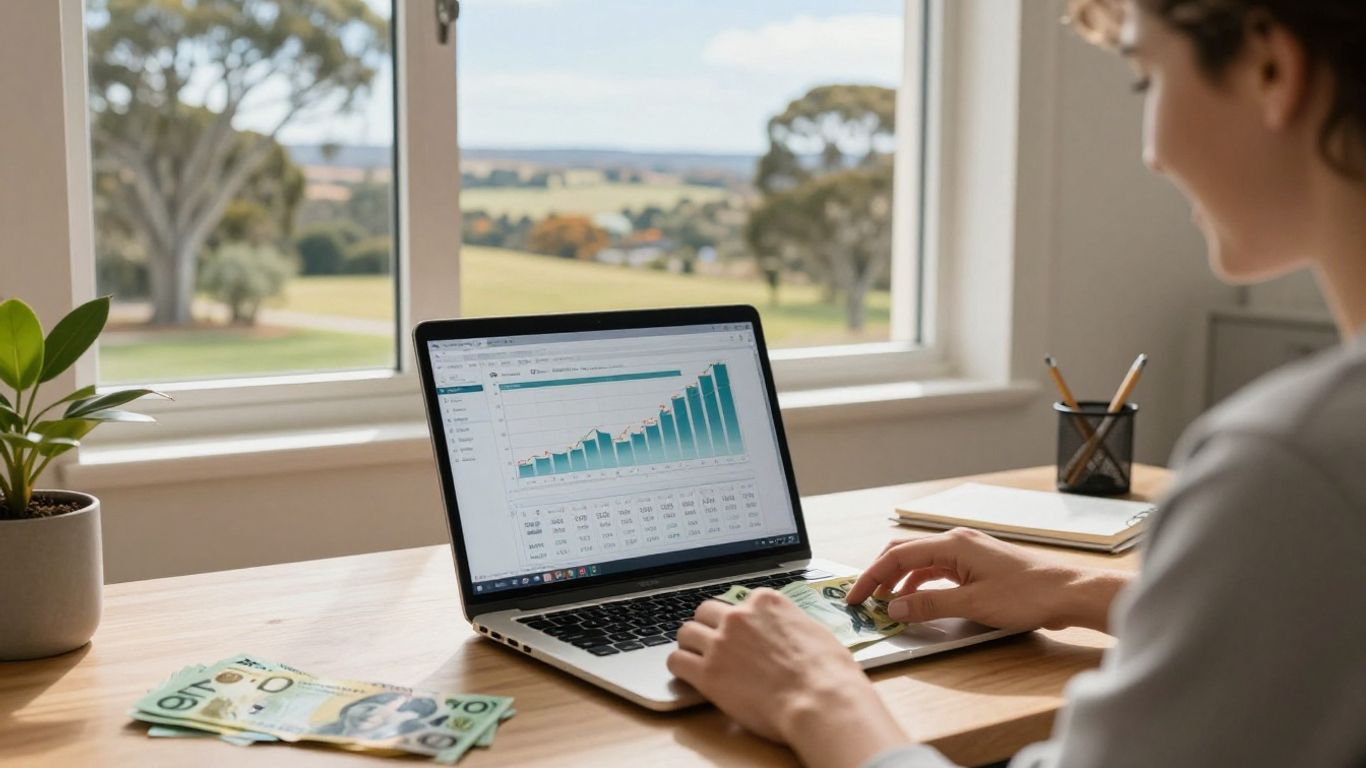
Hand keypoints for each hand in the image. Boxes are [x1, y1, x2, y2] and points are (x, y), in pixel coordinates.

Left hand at [668, 589, 909, 767]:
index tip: (739, 634)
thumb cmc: (828, 672)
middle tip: (715, 645)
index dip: (738, 621)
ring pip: (686, 633)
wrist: (821, 700)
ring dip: (691, 645)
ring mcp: (721, 643)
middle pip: (706, 611)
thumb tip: (785, 631)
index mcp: (765, 602)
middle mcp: (739, 616)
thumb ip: (789, 624)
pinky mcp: (708, 673)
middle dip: (709, 627)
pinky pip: (676, 661)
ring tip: (698, 660)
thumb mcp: (814, 631)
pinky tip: (689, 676)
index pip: (737, 602)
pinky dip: (681, 668)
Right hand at [846, 528, 1128, 631]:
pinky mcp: (977, 565)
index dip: (872, 576)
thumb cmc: (1027, 594)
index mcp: (952, 544)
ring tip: (886, 603)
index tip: (856, 597)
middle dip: (881, 574)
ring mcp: (968, 552)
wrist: (1067, 593)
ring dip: (900, 581)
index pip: (898, 556)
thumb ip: (929, 605)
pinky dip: (921, 584)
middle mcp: (957, 542)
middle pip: (905, 553)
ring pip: (921, 562)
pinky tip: (917, 601)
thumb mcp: (972, 604)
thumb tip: (894, 608)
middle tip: (863, 598)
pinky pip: (938, 570)